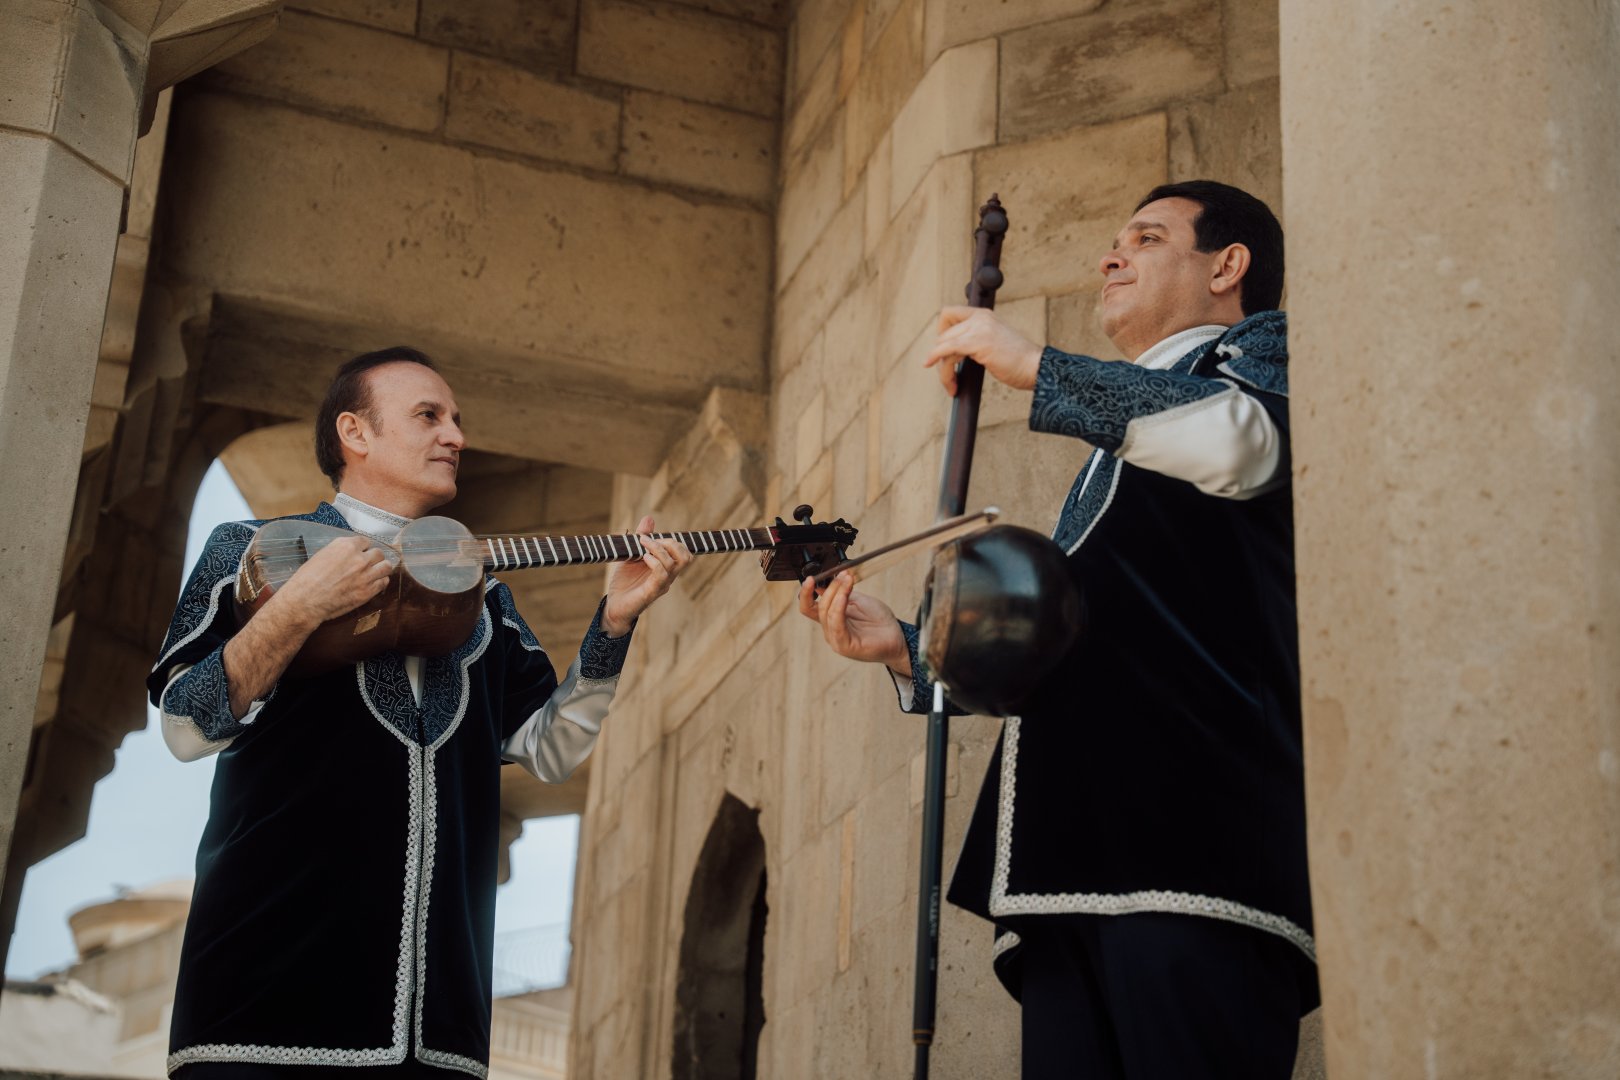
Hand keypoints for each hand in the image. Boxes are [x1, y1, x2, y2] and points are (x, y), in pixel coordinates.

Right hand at [274, 535, 394, 628]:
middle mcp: (359, 558)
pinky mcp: (368, 591)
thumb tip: (349, 553)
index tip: (361, 552)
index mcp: (346, 546)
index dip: (363, 548)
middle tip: (368, 564)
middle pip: (379, 553)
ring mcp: (366, 575)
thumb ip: (340, 551)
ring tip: (376, 572)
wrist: (305, 600)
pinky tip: (375, 583)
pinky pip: (384, 582)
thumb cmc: (307, 579)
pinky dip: (381, 581)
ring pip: (386, 566)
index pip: (365, 541)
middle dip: (374, 558)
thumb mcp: (322, 555)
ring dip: (381, 568)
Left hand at [602, 516, 692, 635]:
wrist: (614, 606)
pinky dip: (654, 562)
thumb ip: (642, 538)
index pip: (684, 553)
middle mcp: (668, 577)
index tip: (652, 536)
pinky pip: (661, 575)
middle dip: (671, 543)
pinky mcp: (651, 592)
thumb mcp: (631, 555)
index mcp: (667, 568)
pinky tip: (643, 557)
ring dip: (658, 549)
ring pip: (674, 564)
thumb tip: (649, 518)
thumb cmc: (625, 582)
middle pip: (686, 557)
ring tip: (643, 544)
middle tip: (650, 540)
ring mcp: (661, 585)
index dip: (674, 541)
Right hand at [797, 572, 910, 676]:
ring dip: (836, 593)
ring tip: (848, 581)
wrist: (897, 636)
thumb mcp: (858, 600)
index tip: (811, 578)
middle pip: (819, 607)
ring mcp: (836, 640)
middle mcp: (830, 630)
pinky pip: (836, 625)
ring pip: (826, 614)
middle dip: (831, 587)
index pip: (809, 607)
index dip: (806, 593)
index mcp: (831, 620)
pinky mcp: (845, 646)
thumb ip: (841, 593)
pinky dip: (838, 608)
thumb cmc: (879, 621)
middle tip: (844, 575)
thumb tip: (824, 583)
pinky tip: (844, 596)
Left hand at [922, 307, 1042, 395]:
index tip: (942, 349)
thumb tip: (949, 354)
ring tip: (951, 385)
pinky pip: (946, 349)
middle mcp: (980, 317)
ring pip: (943, 345)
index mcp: (984, 315)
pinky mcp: (977, 342)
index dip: (941, 331)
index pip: (949, 313)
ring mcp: (978, 328)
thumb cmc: (1018, 362)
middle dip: (941, 358)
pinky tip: (937, 371)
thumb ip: (975, 340)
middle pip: (944, 334)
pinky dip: (936, 360)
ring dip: (943, 369)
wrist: (1035, 367)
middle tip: (950, 377)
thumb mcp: (994, 343)